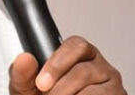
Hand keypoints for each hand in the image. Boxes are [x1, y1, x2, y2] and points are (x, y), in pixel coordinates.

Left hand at [8, 36, 126, 94]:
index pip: (76, 45)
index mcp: (79, 54)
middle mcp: (99, 66)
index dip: (57, 64)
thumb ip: (22, 74)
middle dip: (60, 89)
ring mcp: (111, 83)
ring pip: (93, 91)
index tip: (41, 83)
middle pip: (82, 71)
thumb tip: (24, 59)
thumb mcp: (29, 88)